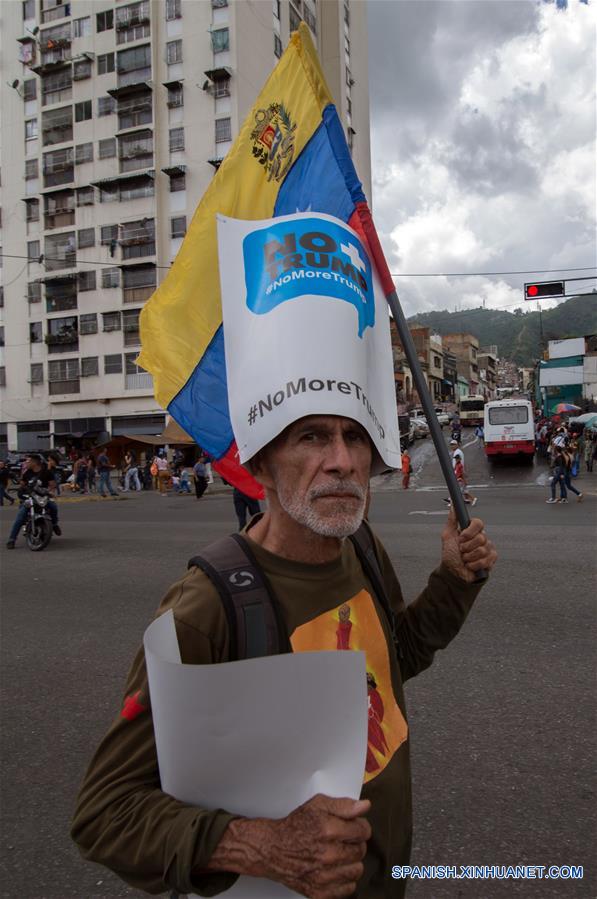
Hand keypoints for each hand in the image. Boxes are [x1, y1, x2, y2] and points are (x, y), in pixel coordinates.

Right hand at [205, 794, 370, 897]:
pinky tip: (334, 869)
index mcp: (329, 830)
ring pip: (356, 871)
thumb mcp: (317, 805)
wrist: (273, 849)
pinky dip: (343, 879)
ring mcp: (324, 877)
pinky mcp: (320, 892)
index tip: (354, 827)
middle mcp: (328, 855)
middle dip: (354, 843)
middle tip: (342, 840)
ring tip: (338, 854)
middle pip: (360, 851)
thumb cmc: (295, 826)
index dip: (360, 827)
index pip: (363, 831)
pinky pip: (347, 888)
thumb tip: (364, 806)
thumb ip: (343, 805)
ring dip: (350, 862)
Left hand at [441, 508, 496, 582]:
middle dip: (467, 547)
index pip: (478, 523)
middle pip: (481, 538)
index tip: (461, 538)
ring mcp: (488, 548)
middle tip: (461, 551)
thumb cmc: (450, 555)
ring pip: (482, 550)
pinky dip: (475, 564)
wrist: (453, 572)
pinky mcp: (491, 559)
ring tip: (465, 559)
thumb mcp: (448, 536)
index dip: (469, 531)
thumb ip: (452, 520)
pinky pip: (486, 560)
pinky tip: (470, 565)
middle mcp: (481, 538)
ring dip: (469, 557)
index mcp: (472, 531)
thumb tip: (453, 506)